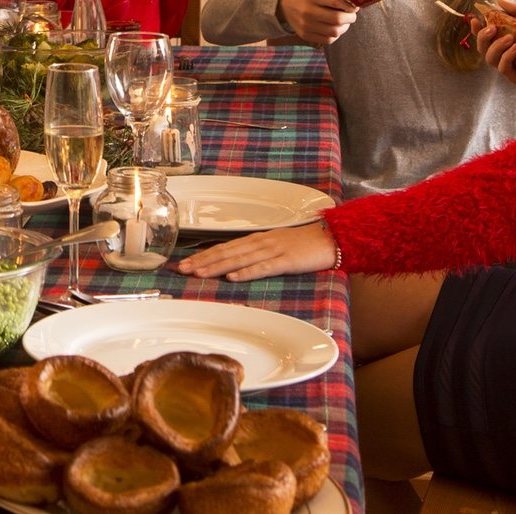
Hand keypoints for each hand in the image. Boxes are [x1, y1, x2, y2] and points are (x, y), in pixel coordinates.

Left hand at [174, 223, 337, 281]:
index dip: (204, 255)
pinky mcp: (287, 260)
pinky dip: (247, 272)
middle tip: (182, 269)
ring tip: (199, 273)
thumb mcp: (277, 246)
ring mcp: (274, 250)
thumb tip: (236, 265)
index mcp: (257, 239)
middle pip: (227, 251)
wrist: (333, 238)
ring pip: (239, 259)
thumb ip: (258, 253)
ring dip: (217, 266)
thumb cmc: (306, 244)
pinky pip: (264, 267)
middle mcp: (261, 242)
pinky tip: (233, 278)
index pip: (225, 247)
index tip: (186, 263)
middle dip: (203, 261)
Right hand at [277, 0, 358, 46]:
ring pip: (334, 32)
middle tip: (351, 14)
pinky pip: (327, 40)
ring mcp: (305, 25)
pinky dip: (335, 35)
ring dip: (344, 27)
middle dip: (350, 17)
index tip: (354, 5)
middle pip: (337, 19)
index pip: (336, 2)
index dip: (349, 5)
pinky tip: (334, 27)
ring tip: (344, 21)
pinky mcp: (305, 35)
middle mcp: (307, 11)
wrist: (282, 1)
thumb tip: (353, 3)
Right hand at [473, 0, 515, 86]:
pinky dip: (506, 57)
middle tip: (492, 28)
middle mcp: (506, 52)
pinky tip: (515, 49)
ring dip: (496, 47)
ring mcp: (511, 65)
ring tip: (510, 38)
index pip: (486, 35)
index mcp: (508, 38)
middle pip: (483, 47)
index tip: (476, 19)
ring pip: (490, 58)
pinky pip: (503, 68)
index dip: (477, 29)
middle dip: (483, 37)